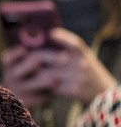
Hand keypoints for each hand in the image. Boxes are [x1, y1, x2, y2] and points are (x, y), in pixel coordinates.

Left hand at [0, 27, 115, 106]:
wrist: (101, 92)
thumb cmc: (86, 71)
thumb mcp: (82, 57)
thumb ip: (67, 49)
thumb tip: (42, 38)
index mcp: (84, 54)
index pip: (75, 43)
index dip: (63, 37)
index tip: (50, 33)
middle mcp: (82, 64)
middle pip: (54, 58)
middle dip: (37, 57)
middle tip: (25, 57)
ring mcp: (78, 78)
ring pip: (49, 73)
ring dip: (36, 72)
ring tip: (28, 71)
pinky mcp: (73, 90)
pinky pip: (51, 86)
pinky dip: (42, 84)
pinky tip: (37, 83)